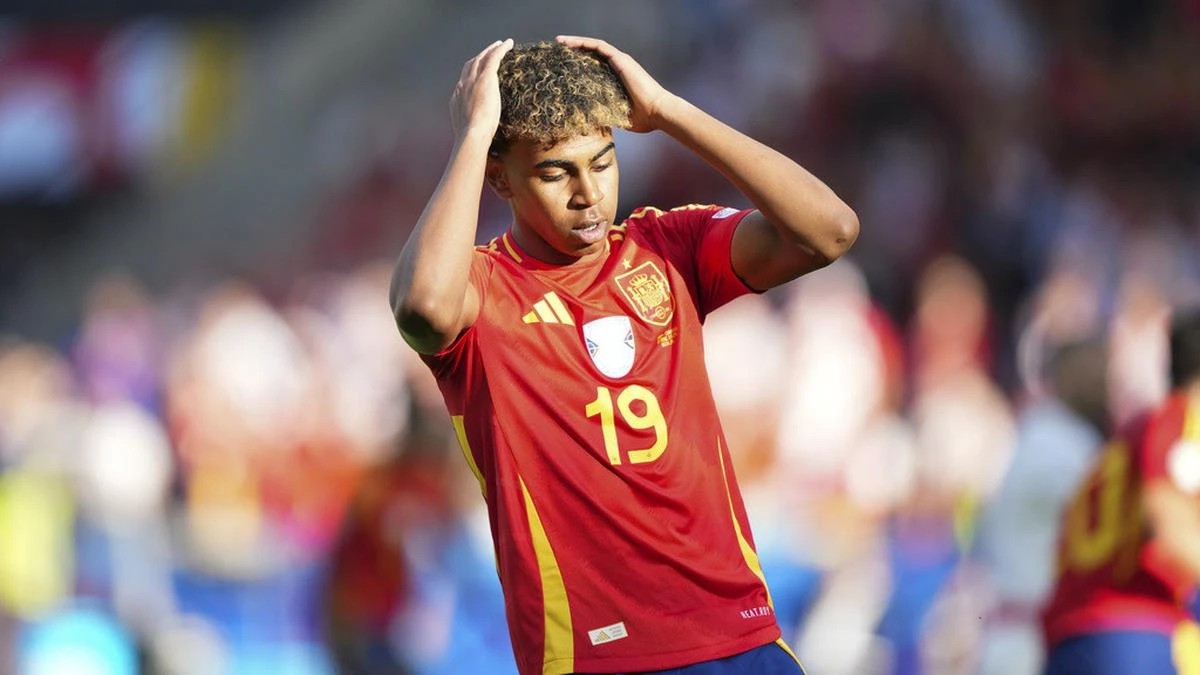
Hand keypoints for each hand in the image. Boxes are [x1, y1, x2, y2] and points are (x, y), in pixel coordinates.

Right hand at [450, 39, 513, 139]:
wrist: (471, 134)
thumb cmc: (472, 139)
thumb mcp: (467, 130)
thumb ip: (469, 125)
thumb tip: (474, 130)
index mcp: (457, 97)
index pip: (464, 80)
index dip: (471, 73)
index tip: (478, 71)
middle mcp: (463, 85)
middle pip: (471, 64)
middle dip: (480, 56)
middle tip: (489, 51)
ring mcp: (473, 80)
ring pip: (482, 58)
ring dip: (490, 49)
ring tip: (500, 45)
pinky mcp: (486, 78)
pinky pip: (494, 57)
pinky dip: (500, 49)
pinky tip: (508, 44)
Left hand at [556, 35, 673, 133]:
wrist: (658, 112)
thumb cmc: (644, 118)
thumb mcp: (619, 116)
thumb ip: (607, 115)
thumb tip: (592, 124)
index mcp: (619, 79)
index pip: (596, 67)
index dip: (581, 64)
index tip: (565, 66)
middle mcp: (619, 66)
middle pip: (594, 54)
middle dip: (575, 51)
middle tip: (558, 51)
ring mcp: (620, 61)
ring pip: (594, 47)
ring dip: (576, 43)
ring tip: (560, 42)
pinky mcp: (621, 60)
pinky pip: (599, 46)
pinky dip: (584, 43)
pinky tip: (570, 43)